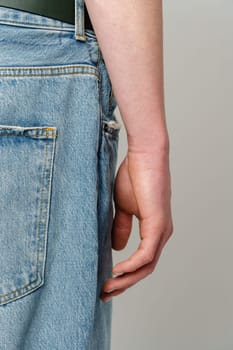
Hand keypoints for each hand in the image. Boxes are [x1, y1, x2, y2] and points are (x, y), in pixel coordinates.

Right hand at [100, 147, 172, 301]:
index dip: (126, 275)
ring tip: (108, 287)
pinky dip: (132, 266)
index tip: (106, 282)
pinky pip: (146, 254)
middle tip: (105, 294)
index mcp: (154, 230)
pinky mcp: (157, 224)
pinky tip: (117, 270)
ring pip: (147, 266)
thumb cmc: (134, 176)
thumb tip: (117, 248)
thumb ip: (121, 227)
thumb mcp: (123, 208)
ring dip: (127, 280)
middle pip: (145, 269)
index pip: (142, 261)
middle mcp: (161, 234)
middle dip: (125, 284)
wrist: (143, 156)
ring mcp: (161, 230)